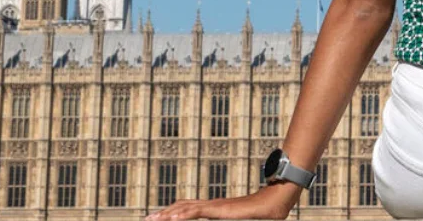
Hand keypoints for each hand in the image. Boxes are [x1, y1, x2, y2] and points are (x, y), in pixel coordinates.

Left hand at [146, 184, 300, 220]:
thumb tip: (234, 215)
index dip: (173, 211)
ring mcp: (215, 206)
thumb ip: (234, 218)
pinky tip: (171, 219)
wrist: (275, 202)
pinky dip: (181, 215)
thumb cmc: (263, 212)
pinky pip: (196, 212)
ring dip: (167, 214)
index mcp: (216, 208)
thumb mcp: (242, 219)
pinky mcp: (219, 209)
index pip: (189, 207)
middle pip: (182, 206)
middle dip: (164, 213)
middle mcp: (212, 205)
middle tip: (148, 219)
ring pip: (185, 208)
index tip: (159, 217)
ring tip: (152, 219)